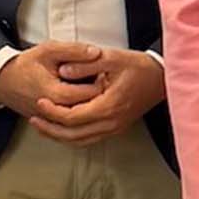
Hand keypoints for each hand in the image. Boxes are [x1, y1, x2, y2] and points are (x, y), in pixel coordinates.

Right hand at [0, 40, 105, 124]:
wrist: (2, 81)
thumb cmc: (25, 65)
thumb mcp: (49, 50)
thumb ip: (73, 50)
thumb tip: (96, 52)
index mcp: (55, 93)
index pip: (89, 93)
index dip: (101, 82)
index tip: (106, 72)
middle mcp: (53, 111)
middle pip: (86, 107)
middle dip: (98, 95)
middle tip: (105, 81)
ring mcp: (50, 120)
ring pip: (79, 118)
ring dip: (89, 105)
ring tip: (96, 90)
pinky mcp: (48, 122)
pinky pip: (69, 122)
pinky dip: (79, 112)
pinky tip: (84, 100)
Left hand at [27, 48, 166, 145]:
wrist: (163, 77)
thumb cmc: (140, 67)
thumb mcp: (112, 57)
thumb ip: (86, 65)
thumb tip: (63, 70)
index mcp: (109, 106)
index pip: (72, 117)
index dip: (52, 112)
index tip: (41, 101)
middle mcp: (111, 122)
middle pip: (72, 135)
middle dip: (50, 129)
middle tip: (34, 119)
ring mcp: (114, 127)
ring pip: (80, 140)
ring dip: (59, 135)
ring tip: (44, 125)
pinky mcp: (116, 127)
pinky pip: (89, 138)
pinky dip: (72, 135)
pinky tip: (64, 127)